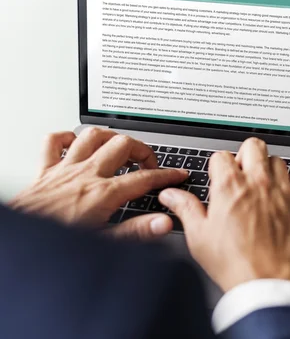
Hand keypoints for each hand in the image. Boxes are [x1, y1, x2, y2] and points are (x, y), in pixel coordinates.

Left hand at [9, 128, 188, 240]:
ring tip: (120, 147)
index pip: (144, 179)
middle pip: (122, 146)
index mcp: (103, 194)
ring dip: (110, 138)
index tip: (177, 174)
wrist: (21, 240)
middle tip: (148, 162)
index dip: (166, 175)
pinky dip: (67, 138)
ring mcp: (64, 169)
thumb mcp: (104, 243)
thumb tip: (163, 223)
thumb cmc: (57, 242)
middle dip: (142, 150)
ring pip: (92, 136)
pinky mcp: (45, 170)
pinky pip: (54, 141)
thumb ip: (137, 232)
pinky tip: (77, 144)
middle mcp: (86, 175)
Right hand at [159, 138, 289, 291]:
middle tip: (242, 176)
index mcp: (229, 187)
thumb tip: (171, 195)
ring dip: (270, 167)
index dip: (218, 167)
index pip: (221, 156)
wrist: (266, 285)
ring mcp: (282, 191)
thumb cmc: (234, 264)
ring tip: (265, 185)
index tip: (220, 179)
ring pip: (278, 159)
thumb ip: (186, 209)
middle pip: (252, 146)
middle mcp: (257, 183)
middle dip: (245, 156)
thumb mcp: (199, 237)